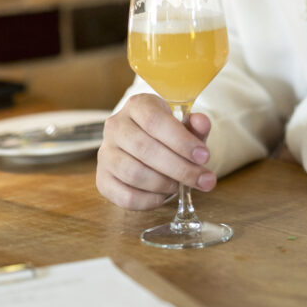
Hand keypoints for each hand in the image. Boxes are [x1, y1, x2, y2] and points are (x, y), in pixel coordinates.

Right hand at [96, 94, 215, 209]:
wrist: (146, 143)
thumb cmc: (168, 134)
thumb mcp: (185, 125)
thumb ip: (196, 125)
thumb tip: (202, 123)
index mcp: (137, 105)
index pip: (155, 121)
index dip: (181, 141)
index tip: (204, 156)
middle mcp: (116, 126)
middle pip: (145, 149)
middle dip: (179, 168)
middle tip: (202, 179)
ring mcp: (105, 153)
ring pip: (133, 173)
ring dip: (164, 184)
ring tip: (181, 185)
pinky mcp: (102, 179)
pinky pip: (125, 196)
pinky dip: (149, 200)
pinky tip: (163, 196)